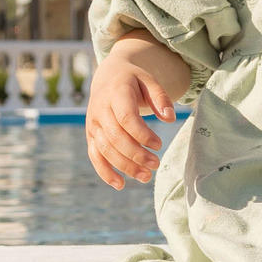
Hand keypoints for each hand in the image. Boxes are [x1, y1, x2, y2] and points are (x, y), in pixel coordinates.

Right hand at [85, 34, 190, 189]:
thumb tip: (170, 118)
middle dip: (136, 154)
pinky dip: (105, 172)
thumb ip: (161, 97)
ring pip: (105, 149)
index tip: (159, 145)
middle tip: (156, 165)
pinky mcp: (91, 135)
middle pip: (116, 137)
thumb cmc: (133, 80)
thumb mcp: (149, 80)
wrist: (108, 76)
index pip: (126, 118)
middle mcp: (100, 109)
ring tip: (146, 177)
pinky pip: (94, 156)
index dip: (142, 134)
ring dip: (125, 166)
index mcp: (115, 93)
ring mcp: (93, 124)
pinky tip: (120, 185)